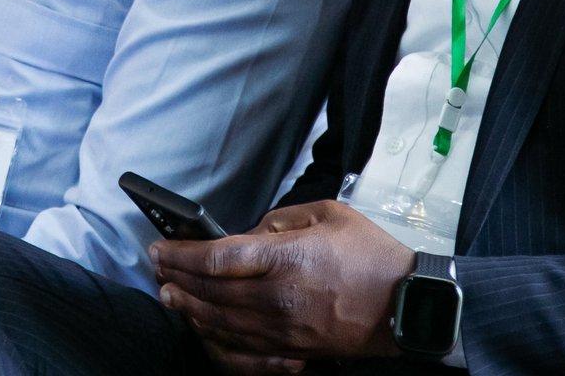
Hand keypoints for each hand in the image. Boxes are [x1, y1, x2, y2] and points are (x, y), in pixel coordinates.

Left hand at [152, 200, 415, 361]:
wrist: (407, 305)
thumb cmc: (371, 256)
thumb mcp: (327, 214)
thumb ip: (280, 220)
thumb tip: (247, 233)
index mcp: (285, 258)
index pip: (215, 258)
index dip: (180, 253)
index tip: (160, 247)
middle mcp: (277, 297)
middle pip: (209, 293)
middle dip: (177, 280)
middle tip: (157, 270)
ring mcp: (283, 330)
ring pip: (221, 323)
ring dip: (190, 309)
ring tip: (171, 296)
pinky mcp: (292, 351)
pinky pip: (243, 349)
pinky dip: (216, 338)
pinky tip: (204, 329)